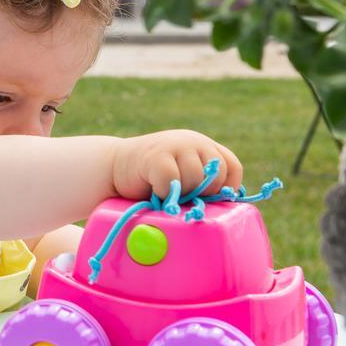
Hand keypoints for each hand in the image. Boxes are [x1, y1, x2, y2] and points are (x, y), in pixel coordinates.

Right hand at [111, 130, 242, 200]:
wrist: (114, 167)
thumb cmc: (151, 179)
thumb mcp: (183, 176)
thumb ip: (202, 182)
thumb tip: (227, 205)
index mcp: (203, 146)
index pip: (231, 166)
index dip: (227, 187)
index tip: (210, 199)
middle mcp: (193, 140)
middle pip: (217, 173)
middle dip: (202, 191)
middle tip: (182, 194)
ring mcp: (175, 145)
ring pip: (196, 179)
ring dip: (181, 192)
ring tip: (165, 189)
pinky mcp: (157, 156)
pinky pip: (172, 182)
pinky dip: (163, 192)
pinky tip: (153, 187)